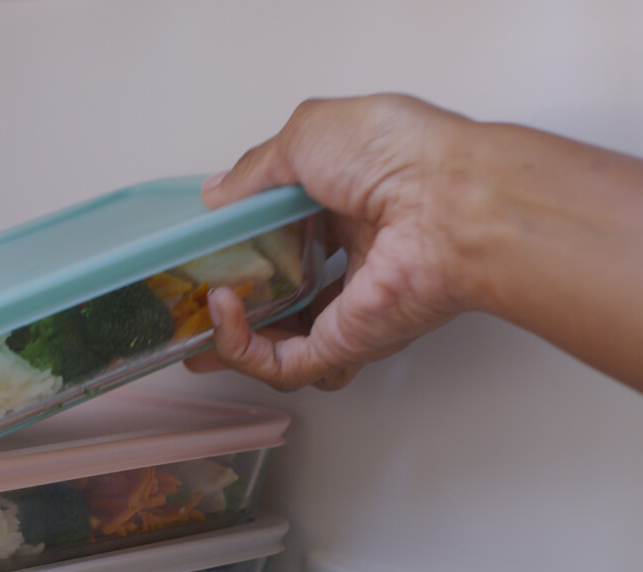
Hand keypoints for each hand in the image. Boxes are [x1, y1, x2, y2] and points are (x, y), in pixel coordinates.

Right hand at [185, 94, 479, 390]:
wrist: (448, 201)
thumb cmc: (399, 155)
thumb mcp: (308, 135)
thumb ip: (255, 170)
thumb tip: (218, 196)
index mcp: (353, 204)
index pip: (293, 233)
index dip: (249, 243)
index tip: (209, 247)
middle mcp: (355, 259)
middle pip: (287, 295)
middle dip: (240, 304)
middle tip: (194, 297)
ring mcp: (350, 306)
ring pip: (282, 343)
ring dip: (232, 336)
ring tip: (197, 314)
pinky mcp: (345, 343)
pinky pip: (283, 365)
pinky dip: (240, 347)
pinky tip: (222, 312)